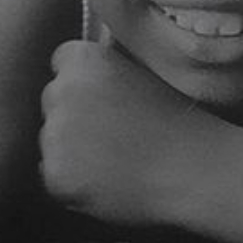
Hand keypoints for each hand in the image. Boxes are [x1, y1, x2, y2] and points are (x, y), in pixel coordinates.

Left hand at [39, 41, 220, 225]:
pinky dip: (73, 182)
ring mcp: (55, 134)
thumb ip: (106, 69)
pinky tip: (107, 180)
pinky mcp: (55, 173)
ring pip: (50, 140)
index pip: (62, 63)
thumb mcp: (141, 73)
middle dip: (72, 115)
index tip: (102, 97)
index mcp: (85, 60)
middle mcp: (62, 90)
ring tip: (114, 160)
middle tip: (111, 133)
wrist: (192, 169)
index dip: (83, 81)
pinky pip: (53, 175)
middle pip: (53, 101)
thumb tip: (85, 73)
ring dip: (70, 150)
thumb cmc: (178, 123)